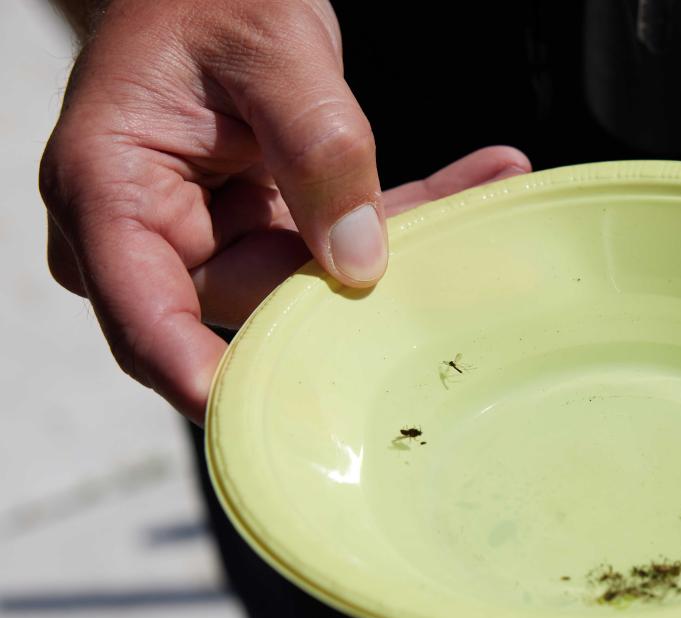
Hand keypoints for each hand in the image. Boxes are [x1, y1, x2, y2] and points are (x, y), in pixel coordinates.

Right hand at [39, 0, 529, 423]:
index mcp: (108, 192)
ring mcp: (205, 239)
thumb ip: (317, 151)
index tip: (285, 421)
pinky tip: (484, 176)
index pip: (149, 323)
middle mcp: (146, 233)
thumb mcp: (272, 52)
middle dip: (345, 287)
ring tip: (491, 177)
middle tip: (443, 262)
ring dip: (394, 238)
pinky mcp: (255, 233)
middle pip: (248, 309)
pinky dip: (397, 217)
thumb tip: (357, 264)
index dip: (211, 381)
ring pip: (304, 284)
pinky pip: (329, 248)